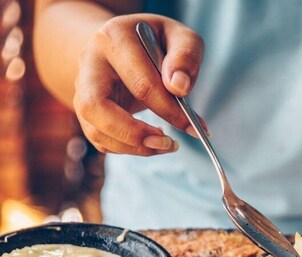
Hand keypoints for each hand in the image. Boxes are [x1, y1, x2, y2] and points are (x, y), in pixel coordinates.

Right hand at [73, 14, 204, 155]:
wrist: (124, 42)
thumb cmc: (156, 41)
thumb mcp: (179, 36)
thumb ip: (185, 55)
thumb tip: (179, 87)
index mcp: (113, 38)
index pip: (141, 84)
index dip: (170, 110)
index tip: (193, 126)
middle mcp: (89, 63)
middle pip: (96, 107)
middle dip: (135, 134)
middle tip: (169, 143)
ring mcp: (82, 88)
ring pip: (94, 129)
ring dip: (132, 147)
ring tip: (165, 145)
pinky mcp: (87, 109)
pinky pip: (100, 139)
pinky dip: (127, 149)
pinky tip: (150, 144)